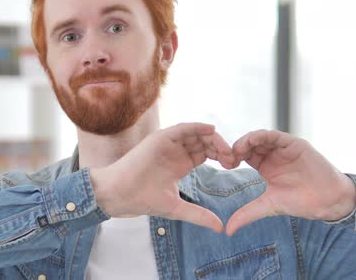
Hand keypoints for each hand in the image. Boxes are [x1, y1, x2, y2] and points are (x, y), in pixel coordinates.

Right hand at [90, 123, 236, 232]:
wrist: (121, 194)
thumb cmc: (144, 200)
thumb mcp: (177, 208)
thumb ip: (199, 215)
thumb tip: (220, 228)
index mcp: (181, 164)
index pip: (206, 153)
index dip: (221, 157)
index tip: (234, 166)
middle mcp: (176, 151)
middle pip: (204, 142)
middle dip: (221, 148)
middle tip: (233, 158)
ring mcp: (168, 143)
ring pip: (196, 133)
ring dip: (213, 138)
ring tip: (226, 149)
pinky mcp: (160, 138)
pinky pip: (183, 128)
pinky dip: (197, 127)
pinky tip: (211, 130)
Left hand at [225, 129, 355, 235]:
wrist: (328, 200)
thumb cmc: (301, 201)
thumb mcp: (269, 206)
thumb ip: (247, 214)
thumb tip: (228, 230)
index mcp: (265, 165)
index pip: (245, 155)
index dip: (233, 157)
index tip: (225, 165)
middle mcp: (273, 154)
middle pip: (250, 144)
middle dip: (237, 148)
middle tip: (228, 156)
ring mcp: (283, 148)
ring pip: (260, 137)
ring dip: (247, 140)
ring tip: (238, 149)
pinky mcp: (294, 144)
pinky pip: (276, 135)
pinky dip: (262, 136)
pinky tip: (252, 141)